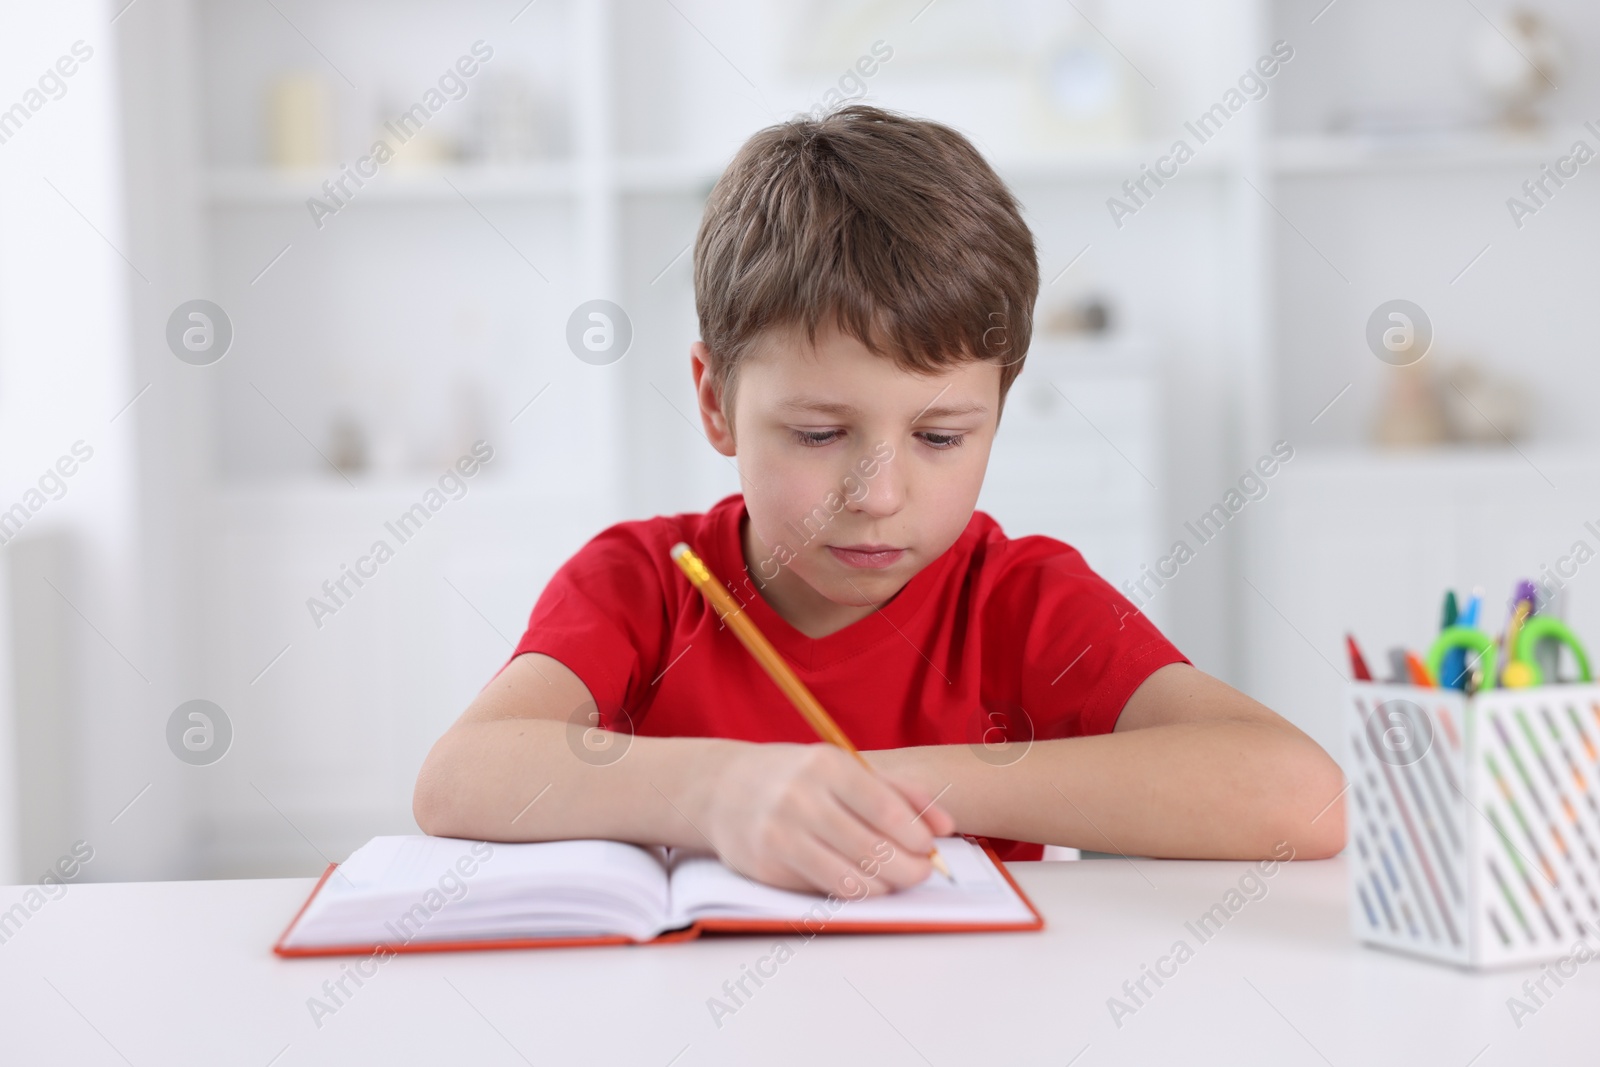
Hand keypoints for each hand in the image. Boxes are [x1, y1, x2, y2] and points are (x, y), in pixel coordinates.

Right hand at [697, 742, 954, 897]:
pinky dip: (854, 892)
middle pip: (873, 848)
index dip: (916, 836)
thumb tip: (944, 826)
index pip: (886, 810)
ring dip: (884, 885)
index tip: (928, 847)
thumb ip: (898, 791)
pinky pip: (824, 889)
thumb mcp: (842, 768)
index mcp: (826, 765)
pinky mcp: (767, 864)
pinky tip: (865, 885)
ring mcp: (781, 833)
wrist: (722, 788)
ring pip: (851, 876)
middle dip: (909, 867)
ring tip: (895, 880)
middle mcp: (801, 797)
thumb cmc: (794, 777)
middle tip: (921, 872)